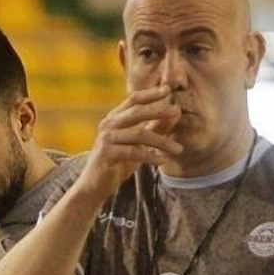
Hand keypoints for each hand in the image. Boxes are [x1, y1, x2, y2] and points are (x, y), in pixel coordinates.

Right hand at [78, 86, 184, 201]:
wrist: (94, 185)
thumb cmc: (118, 162)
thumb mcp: (139, 144)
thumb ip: (155, 127)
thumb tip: (177, 112)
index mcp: (115, 118)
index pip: (133, 100)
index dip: (150, 93)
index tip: (167, 89)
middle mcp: (109, 124)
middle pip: (137, 112)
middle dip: (158, 110)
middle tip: (176, 110)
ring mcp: (106, 138)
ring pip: (139, 134)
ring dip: (161, 141)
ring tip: (179, 149)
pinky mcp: (107, 154)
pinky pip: (133, 152)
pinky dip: (150, 156)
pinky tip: (162, 161)